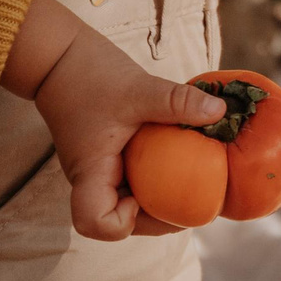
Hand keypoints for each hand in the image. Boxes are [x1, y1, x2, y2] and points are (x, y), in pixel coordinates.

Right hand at [25, 22, 225, 240]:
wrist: (59, 57)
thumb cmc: (89, 74)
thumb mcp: (138, 88)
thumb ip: (177, 102)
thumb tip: (220, 111)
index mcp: (90, 171)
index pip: (93, 222)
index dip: (120, 223)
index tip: (143, 199)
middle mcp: (90, 178)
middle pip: (115, 221)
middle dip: (154, 218)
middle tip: (191, 199)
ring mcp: (96, 169)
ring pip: (123, 202)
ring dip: (154, 198)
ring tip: (189, 180)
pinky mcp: (103, 156)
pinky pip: (127, 179)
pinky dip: (151, 177)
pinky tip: (175, 157)